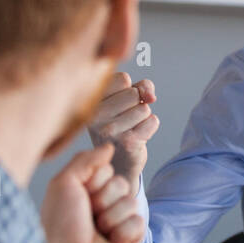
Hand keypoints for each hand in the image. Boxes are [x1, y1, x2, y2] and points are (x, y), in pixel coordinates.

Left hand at [41, 144, 145, 242]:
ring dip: (112, 219)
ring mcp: (118, 223)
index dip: (95, 183)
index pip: (108, 171)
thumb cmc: (59, 225)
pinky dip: (123, 233)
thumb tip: (108, 147)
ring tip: (98, 233)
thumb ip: (85, 160)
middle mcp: (103, 206)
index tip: (80, 198)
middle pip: (122, 185)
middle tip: (90, 216)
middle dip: (105, 200)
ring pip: (132, 204)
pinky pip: (139, 223)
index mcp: (87, 192)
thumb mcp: (63, 183)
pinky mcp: (131, 240)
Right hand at [87, 72, 158, 195]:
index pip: (122, 79)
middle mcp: (95, 116)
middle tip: (125, 120)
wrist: (118, 163)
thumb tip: (151, 96)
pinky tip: (137, 137)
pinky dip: (150, 127)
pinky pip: (153, 122)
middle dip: (137, 105)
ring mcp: (109, 131)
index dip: (131, 88)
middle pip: (135, 94)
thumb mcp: (125, 100)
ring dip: (143, 118)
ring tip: (129, 129)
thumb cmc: (121, 126)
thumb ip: (141, 87)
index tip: (121, 102)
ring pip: (144, 108)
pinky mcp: (126, 143)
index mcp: (90, 102)